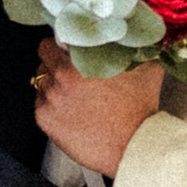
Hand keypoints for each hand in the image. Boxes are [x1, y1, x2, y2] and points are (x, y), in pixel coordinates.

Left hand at [35, 49, 162, 179]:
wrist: (135, 147)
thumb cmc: (140, 111)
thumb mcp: (145, 70)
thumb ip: (137, 49)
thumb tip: (137, 39)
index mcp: (77, 66)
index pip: (49, 45)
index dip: (59, 46)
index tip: (66, 51)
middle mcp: (58, 83)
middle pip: (43, 64)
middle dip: (55, 66)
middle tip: (73, 74)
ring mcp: (50, 104)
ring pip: (42, 85)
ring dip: (54, 86)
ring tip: (75, 96)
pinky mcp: (46, 123)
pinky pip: (41, 105)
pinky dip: (52, 106)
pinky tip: (71, 111)